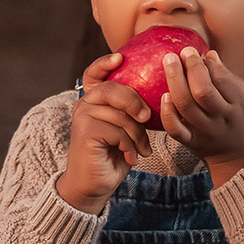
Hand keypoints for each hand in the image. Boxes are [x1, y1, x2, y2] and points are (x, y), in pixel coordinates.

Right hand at [56, 50, 152, 214]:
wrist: (95, 185)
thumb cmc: (115, 155)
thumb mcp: (127, 129)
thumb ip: (132, 111)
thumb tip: (160, 95)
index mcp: (94, 100)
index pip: (95, 74)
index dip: (105, 63)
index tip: (120, 57)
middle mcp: (84, 104)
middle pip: (113, 89)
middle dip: (135, 103)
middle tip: (146, 118)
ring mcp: (82, 117)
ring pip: (120, 114)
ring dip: (137, 134)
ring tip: (140, 149)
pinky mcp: (85, 132)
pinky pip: (117, 130)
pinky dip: (129, 145)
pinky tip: (130, 157)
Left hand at [159, 48, 243, 187]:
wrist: (242, 158)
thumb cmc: (243, 119)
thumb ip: (229, 77)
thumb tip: (210, 55)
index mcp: (239, 104)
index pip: (221, 79)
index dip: (206, 63)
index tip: (196, 53)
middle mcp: (222, 118)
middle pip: (202, 91)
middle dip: (190, 68)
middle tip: (181, 52)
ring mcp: (205, 132)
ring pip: (186, 106)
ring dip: (174, 81)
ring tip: (168, 62)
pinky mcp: (191, 142)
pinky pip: (175, 130)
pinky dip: (167, 113)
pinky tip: (163, 95)